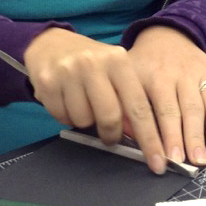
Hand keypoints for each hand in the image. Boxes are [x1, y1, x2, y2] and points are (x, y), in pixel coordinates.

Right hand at [23, 28, 168, 172]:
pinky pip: (63, 118)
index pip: (138, 106)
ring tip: (83, 103)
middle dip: (111, 134)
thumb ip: (129, 99)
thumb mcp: (114, 72)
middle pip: (110, 117)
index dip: (149, 138)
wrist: (50, 44)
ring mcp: (68, 72)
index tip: (158, 161)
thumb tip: (139, 135)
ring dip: (85, 121)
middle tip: (110, 136)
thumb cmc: (90, 63)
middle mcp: (93, 63)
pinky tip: (67, 100)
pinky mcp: (47, 83)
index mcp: (117, 60)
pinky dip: (66, 116)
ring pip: (84, 120)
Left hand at [127, 26, 205, 166]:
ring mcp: (200, 70)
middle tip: (196, 162)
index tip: (168, 161)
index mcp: (154, 77)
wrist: (165, 35)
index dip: (165, 137)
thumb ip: (126, 106)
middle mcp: (179, 73)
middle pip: (187, 108)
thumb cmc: (144, 65)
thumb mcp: (127, 79)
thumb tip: (125, 136)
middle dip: (192, 137)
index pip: (160, 112)